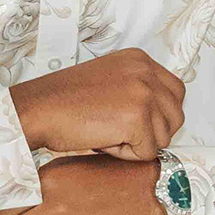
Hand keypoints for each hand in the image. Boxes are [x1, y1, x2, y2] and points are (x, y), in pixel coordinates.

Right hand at [9, 48, 185, 159]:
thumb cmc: (63, 100)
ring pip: (164, 137)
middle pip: (175, 116)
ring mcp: (144, 94)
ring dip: (137, 144)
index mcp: (140, 60)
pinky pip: (148, 152)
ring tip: (107, 133)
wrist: (38, 109)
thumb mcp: (109, 79)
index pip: (175, 92)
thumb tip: (159, 116)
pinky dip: (124, 155)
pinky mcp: (137, 118)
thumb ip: (137, 88)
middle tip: (119, 132)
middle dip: (152, 132)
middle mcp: (146, 72)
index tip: (136, 122)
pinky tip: (102, 141)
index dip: (159, 115)